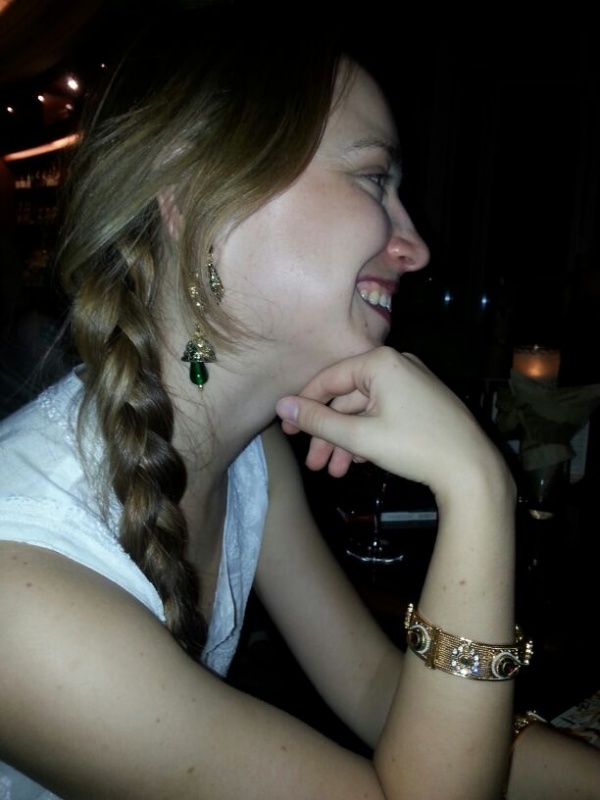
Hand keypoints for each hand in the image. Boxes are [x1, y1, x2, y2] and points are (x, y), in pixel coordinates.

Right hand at [276, 347, 500, 495]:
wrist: (472, 469)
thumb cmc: (414, 447)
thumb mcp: (359, 436)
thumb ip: (317, 421)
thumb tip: (282, 405)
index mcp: (380, 363)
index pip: (329, 379)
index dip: (304, 406)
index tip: (288, 431)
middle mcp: (397, 365)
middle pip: (347, 399)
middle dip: (328, 434)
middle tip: (313, 463)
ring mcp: (412, 383)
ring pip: (365, 411)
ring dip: (346, 440)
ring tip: (334, 471)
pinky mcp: (422, 402)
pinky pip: (384, 414)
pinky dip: (368, 435)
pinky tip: (357, 461)